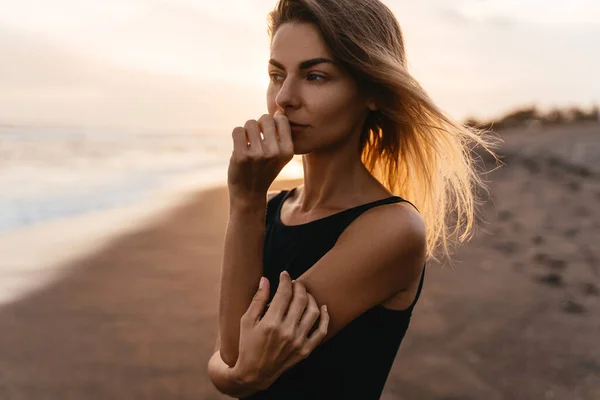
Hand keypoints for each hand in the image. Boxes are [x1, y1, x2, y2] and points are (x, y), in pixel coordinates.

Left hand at [227, 111, 293, 204]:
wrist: (250, 194)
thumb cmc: (264, 169)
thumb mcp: (280, 155)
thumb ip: (280, 135)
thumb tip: (279, 111)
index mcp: (288, 151)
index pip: (281, 119)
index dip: (272, 122)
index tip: (267, 133)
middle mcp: (275, 152)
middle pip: (265, 118)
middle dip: (258, 124)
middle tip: (256, 137)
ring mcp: (258, 155)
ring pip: (250, 123)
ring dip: (247, 131)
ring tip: (248, 144)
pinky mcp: (241, 156)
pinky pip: (237, 130)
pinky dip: (237, 136)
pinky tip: (240, 147)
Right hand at [233, 272, 328, 389]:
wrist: (254, 373)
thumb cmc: (247, 345)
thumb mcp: (246, 321)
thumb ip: (258, 299)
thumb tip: (266, 280)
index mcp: (271, 323)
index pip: (284, 293)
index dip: (285, 280)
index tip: (284, 274)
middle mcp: (287, 332)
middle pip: (300, 300)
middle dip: (298, 286)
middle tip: (294, 283)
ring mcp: (298, 341)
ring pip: (313, 312)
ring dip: (310, 298)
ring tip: (304, 294)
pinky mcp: (305, 350)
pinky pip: (322, 331)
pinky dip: (325, 317)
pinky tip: (323, 308)